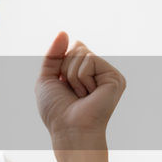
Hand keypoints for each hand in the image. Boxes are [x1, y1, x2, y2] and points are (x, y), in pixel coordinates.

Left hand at [35, 32, 125, 158]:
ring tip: (81, 95)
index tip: (63, 85)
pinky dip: (82, 77)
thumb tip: (64, 32)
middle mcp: (99, 71)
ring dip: (73, 76)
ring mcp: (108, 74)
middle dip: (66, 69)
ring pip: (82, 53)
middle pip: (76, 47)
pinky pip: (90, 60)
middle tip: (72, 92)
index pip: (71, 47)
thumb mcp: (47, 78)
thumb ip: (53, 54)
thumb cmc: (57, 110)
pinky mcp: (115, 77)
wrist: (69, 129)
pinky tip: (89, 94)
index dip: (60, 63)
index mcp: (85, 71)